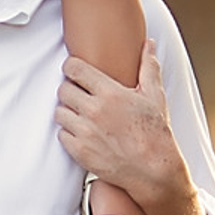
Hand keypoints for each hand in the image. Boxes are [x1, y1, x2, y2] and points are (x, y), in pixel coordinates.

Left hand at [54, 39, 187, 203]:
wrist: (153, 170)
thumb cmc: (155, 132)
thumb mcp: (154, 96)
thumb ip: (148, 67)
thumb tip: (147, 44)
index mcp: (110, 93)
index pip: (74, 69)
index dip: (72, 67)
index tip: (75, 71)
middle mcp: (94, 111)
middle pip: (63, 89)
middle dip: (70, 89)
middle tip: (80, 94)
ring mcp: (85, 132)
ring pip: (59, 112)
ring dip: (67, 111)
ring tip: (82, 114)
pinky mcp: (79, 151)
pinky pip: (61, 134)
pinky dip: (68, 132)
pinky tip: (83, 132)